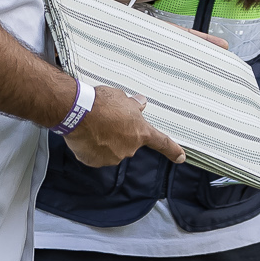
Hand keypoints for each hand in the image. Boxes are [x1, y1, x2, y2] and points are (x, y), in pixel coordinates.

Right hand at [62, 81, 186, 167]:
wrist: (77, 113)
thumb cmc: (101, 103)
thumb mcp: (122, 98)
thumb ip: (133, 105)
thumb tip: (141, 103)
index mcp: (140, 132)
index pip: (161, 142)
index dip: (172, 150)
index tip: (181, 158)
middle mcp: (129, 148)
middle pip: (128, 142)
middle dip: (119, 133)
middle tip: (106, 119)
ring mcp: (112, 157)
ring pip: (110, 149)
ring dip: (104, 140)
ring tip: (93, 125)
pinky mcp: (94, 162)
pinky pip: (94, 155)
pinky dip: (91, 147)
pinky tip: (85, 134)